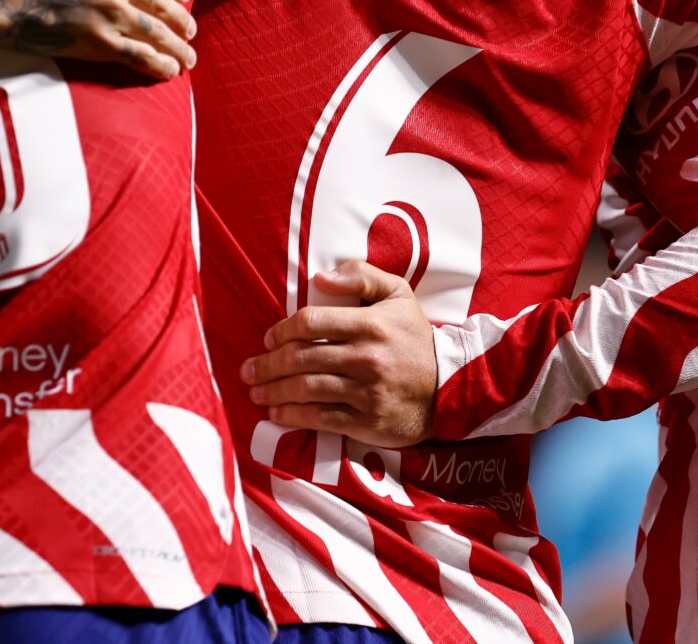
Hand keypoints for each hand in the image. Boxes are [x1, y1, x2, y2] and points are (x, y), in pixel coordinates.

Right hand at [0, 0, 196, 79]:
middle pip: (162, 3)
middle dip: (180, 19)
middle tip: (189, 31)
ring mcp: (110, 12)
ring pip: (155, 32)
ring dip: (176, 47)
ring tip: (186, 58)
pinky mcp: (97, 42)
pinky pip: (137, 56)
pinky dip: (157, 65)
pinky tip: (168, 72)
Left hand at [240, 259, 435, 447]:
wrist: (450, 387)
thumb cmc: (414, 338)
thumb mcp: (398, 294)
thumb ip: (361, 276)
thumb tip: (320, 277)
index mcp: (369, 324)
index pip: (311, 322)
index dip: (282, 330)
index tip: (268, 338)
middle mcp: (366, 358)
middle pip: (302, 358)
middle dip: (268, 364)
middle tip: (248, 369)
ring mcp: (366, 392)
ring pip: (307, 389)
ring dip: (274, 391)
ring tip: (255, 391)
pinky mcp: (367, 421)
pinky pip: (321, 418)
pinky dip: (293, 416)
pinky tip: (276, 413)